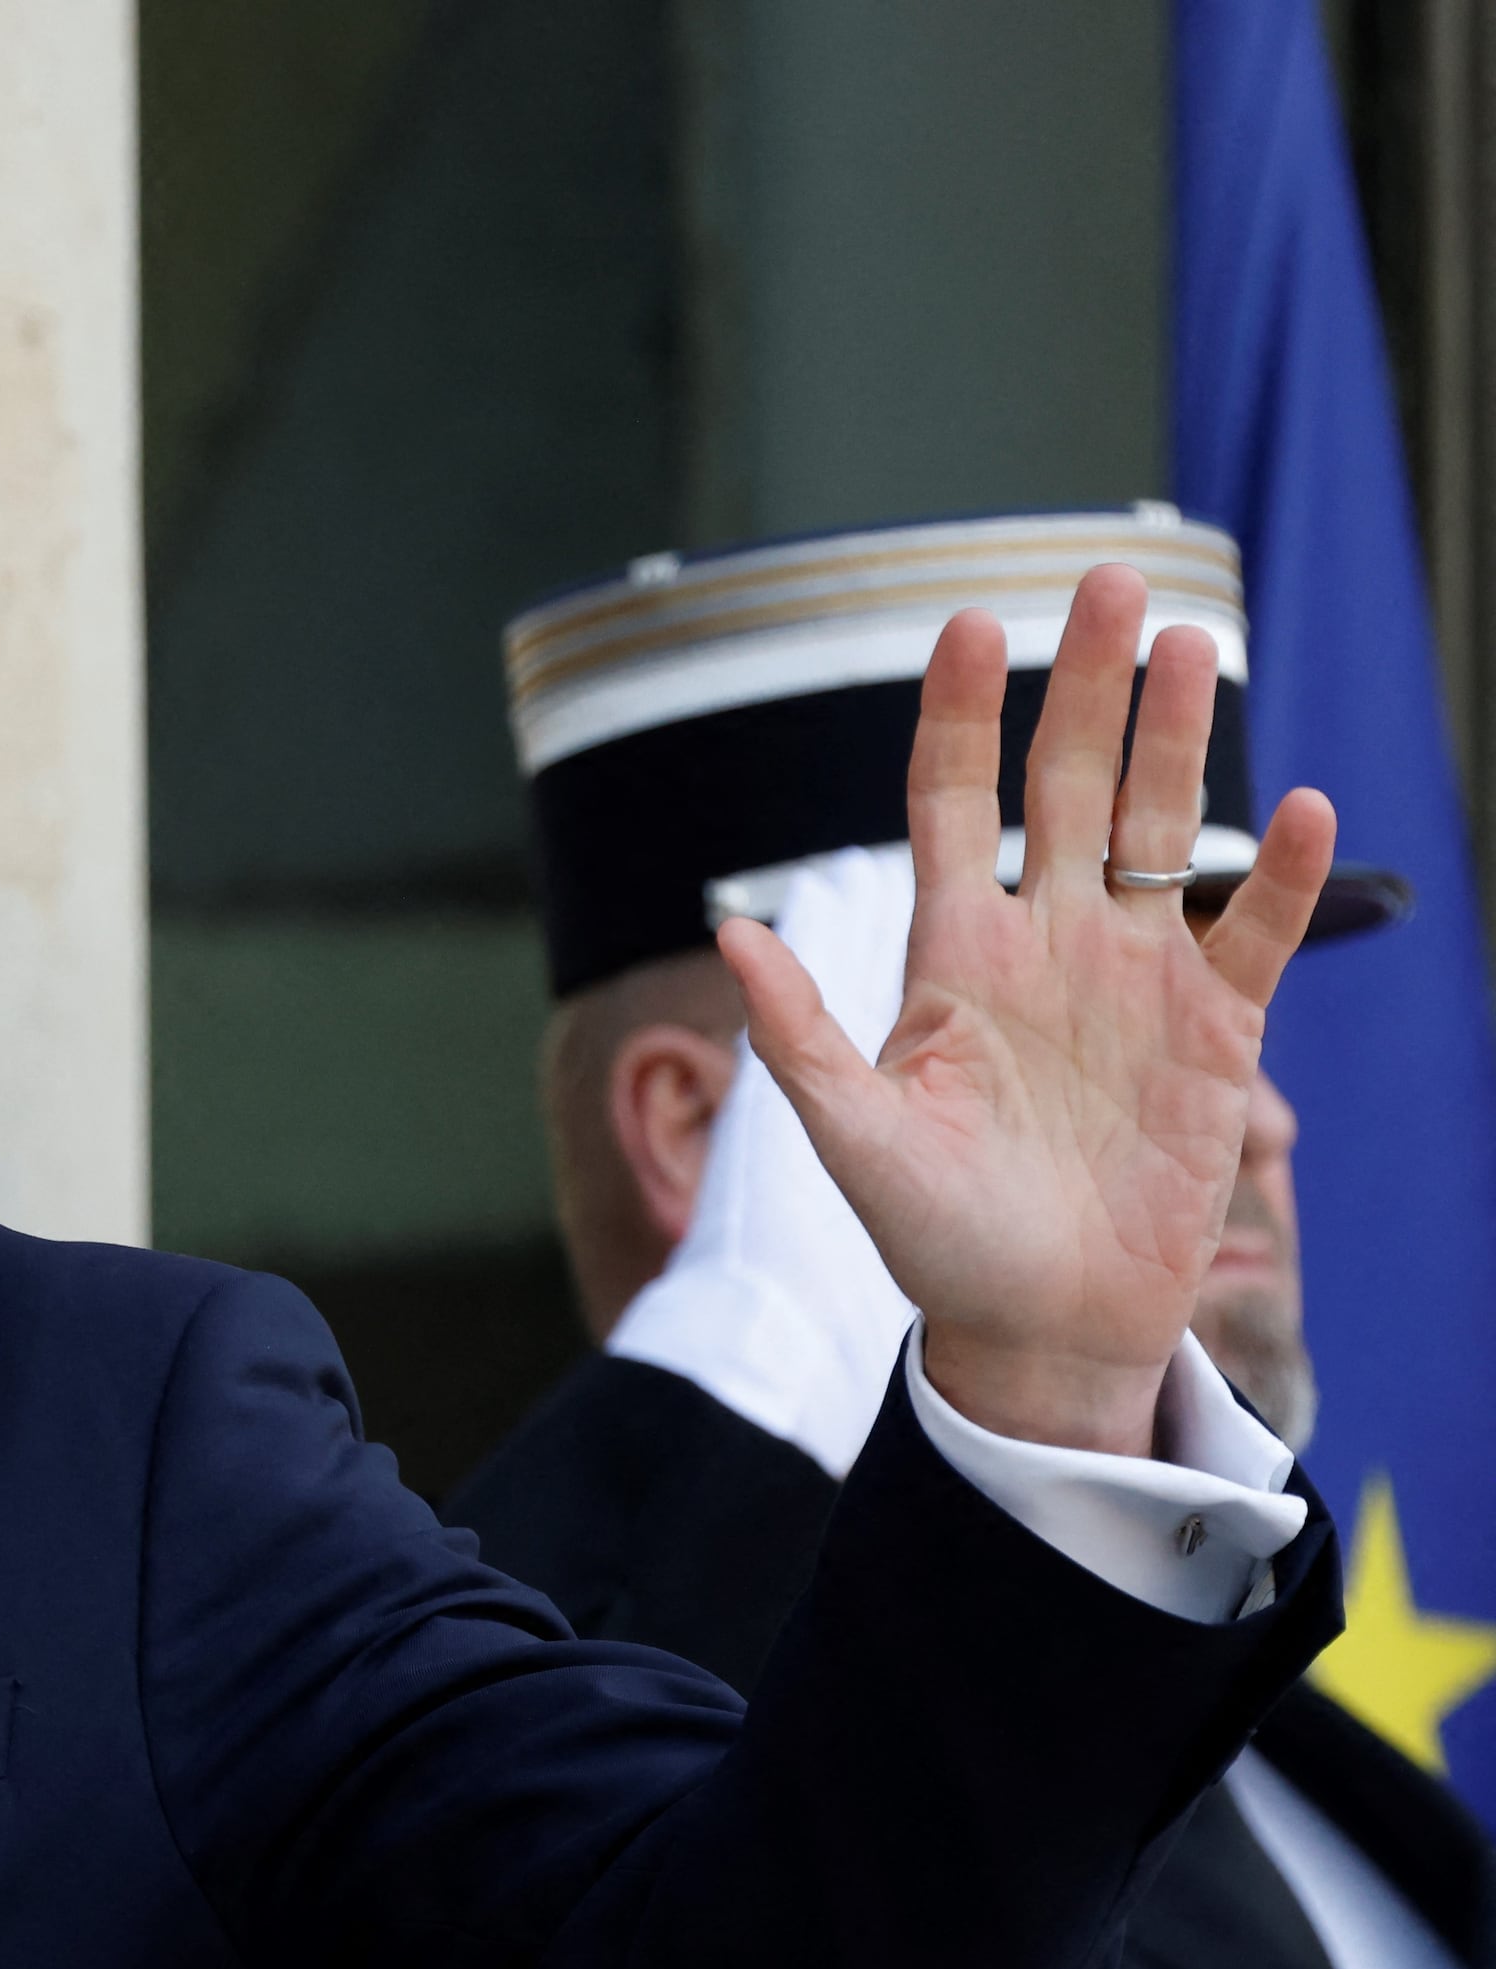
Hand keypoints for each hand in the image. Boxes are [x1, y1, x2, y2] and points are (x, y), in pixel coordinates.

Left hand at [722, 561, 1339, 1454]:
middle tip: (1109, 581)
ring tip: (1191, 645)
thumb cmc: (932, 1240)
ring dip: (1175, 739)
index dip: (958, 715)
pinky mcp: (1215, 1032)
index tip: (965, 621)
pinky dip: (1276, 876)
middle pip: (1064, 783)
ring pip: (1156, 827)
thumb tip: (731, 932)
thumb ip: (801, 1035)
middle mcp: (1046, 945)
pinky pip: (1253, 932)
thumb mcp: (853, 1137)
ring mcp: (1133, 978)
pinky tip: (1297, 809)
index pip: (951, 803)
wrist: (1033, 1325)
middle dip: (1085, 685)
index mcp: (952, 956)